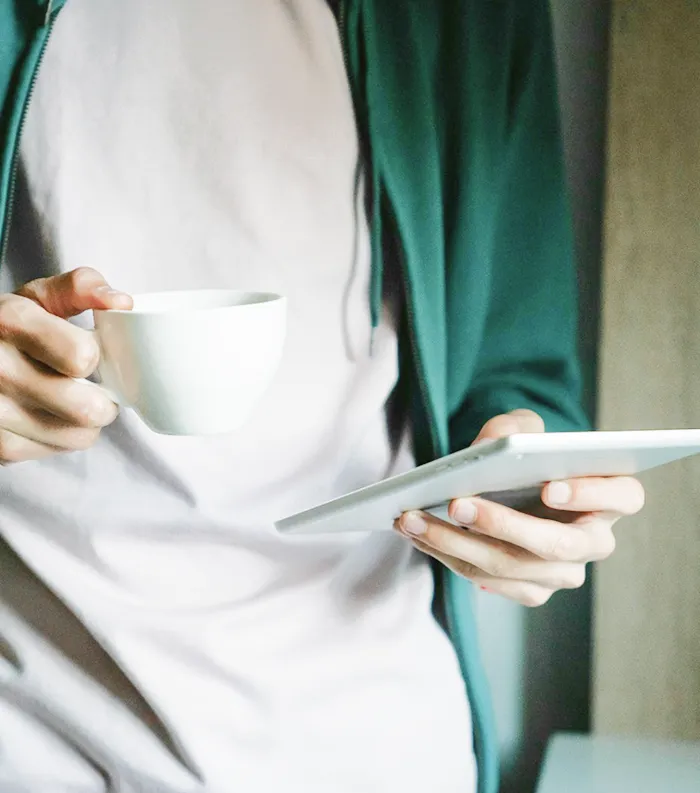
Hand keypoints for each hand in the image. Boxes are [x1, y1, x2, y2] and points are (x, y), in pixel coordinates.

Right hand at [0, 268, 131, 463]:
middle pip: (87, 408)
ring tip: (76, 400)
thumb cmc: (11, 327)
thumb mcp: (38, 297)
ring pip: (79, 435)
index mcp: (10, 322)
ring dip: (89, 421)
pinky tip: (52, 415)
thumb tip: (122, 303)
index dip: (95, 355)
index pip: (82, 357)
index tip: (88, 352)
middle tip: (97, 388)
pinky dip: (65, 436)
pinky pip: (59, 450)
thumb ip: (80, 287)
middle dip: (104, 399)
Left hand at [394, 409, 645, 606]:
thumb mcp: (524, 428)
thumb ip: (514, 428)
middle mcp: (594, 540)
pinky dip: (447, 555)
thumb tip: (490, 448)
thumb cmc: (527, 453)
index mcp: (612, 495)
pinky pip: (487, 580)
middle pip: (558, 545)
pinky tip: (417, 533)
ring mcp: (563, 572)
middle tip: (456, 504)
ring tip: (412, 519)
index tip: (550, 487)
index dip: (591, 494)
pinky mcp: (531, 590)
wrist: (513, 485)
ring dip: (456, 544)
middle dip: (503, 525)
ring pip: (513, 568)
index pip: (622, 496)